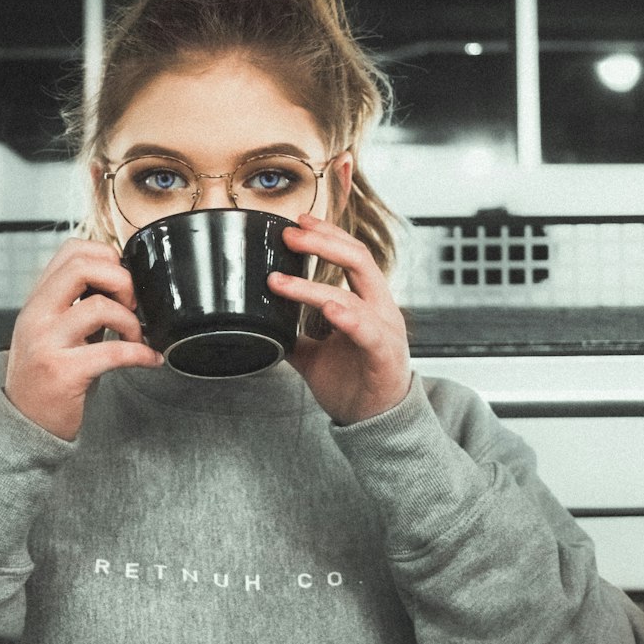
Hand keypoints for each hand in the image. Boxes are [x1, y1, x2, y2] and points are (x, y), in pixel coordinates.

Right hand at [5, 238, 161, 440]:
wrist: (25, 424)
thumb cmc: (48, 376)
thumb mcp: (54, 330)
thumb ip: (77, 303)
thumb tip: (124, 280)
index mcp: (37, 300)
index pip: (71, 250)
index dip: (107, 257)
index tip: (122, 282)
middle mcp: (36, 316)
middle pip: (82, 267)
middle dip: (121, 280)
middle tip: (133, 305)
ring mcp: (46, 343)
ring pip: (99, 307)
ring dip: (131, 321)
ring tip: (136, 337)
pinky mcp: (63, 373)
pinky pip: (113, 352)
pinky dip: (141, 354)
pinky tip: (150, 359)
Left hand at [268, 212, 411, 424]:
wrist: (377, 423)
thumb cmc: (353, 383)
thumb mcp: (315, 354)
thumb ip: (293, 335)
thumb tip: (260, 324)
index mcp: (367, 301)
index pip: (352, 254)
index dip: (327, 234)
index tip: (298, 220)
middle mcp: (379, 308)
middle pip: (358, 259)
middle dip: (323, 242)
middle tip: (289, 234)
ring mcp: (384, 330)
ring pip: (352, 296)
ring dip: (312, 286)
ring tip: (278, 281)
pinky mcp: (384, 356)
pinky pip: (367, 331)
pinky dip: (347, 318)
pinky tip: (328, 309)